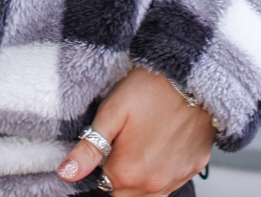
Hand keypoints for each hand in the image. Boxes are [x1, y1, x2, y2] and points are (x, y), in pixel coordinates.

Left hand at [56, 66, 214, 196]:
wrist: (190, 75)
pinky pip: (174, 181)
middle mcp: (153, 184)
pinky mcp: (194, 167)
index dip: (103, 166)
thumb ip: (88, 148)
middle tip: (126, 142)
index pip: (105, 187)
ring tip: (144, 143)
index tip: (109, 145)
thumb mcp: (111, 112)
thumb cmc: (149, 88)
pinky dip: (165, 170)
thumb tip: (66, 173)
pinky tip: (163, 144)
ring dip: (142, 177)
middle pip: (127, 195)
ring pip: (151, 194)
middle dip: (122, 176)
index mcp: (127, 173)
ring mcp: (176, 178)